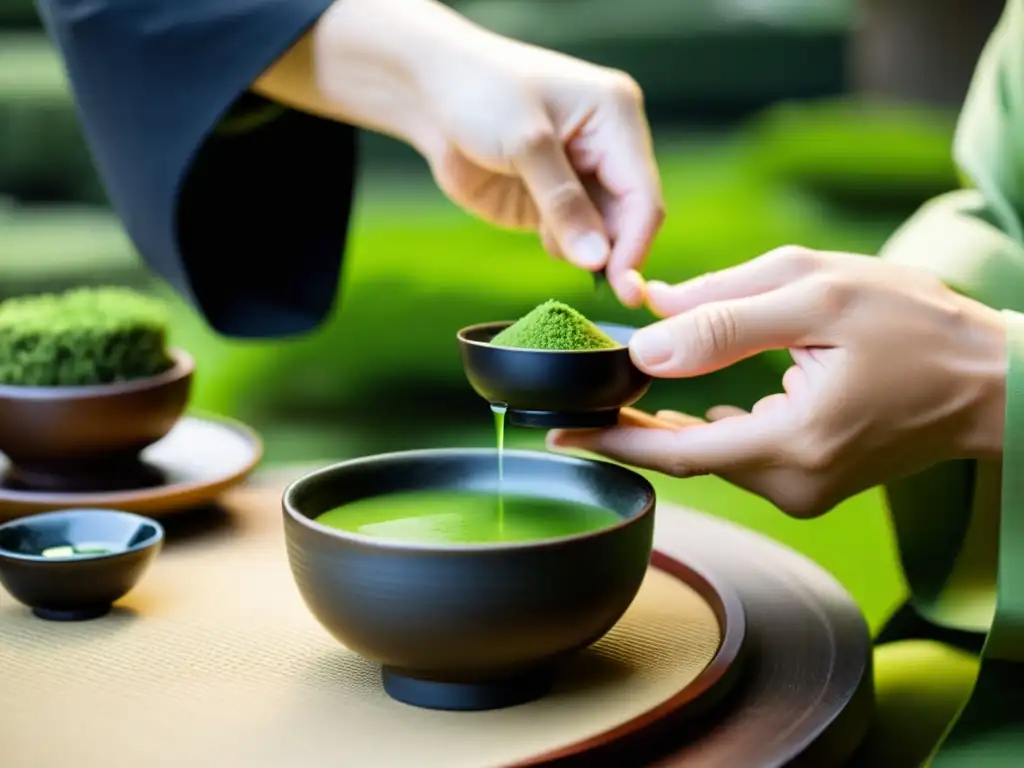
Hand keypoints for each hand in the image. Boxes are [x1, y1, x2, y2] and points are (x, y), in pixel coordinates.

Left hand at [309, 0, 662, 306]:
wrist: (430, 94)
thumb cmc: (479, 95)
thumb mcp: (525, 143)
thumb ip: (563, 203)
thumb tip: (598, 260)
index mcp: (616, 117)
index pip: (642, 195)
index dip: (635, 244)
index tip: (622, 289)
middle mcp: (609, 148)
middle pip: (630, 218)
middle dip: (611, 253)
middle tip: (593, 283)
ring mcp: (583, 176)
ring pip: (603, 234)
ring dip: (582, 249)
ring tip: (545, 228)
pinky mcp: (556, 200)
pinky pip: (573, 238)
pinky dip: (562, 246)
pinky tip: (540, 230)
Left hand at [548, 247, 1007, 517]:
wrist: (994, 380)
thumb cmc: (916, 327)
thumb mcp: (816, 295)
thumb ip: (723, 317)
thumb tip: (646, 334)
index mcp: (793, 443)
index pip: (673, 451)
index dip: (609, 440)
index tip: (558, 431)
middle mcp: (793, 484)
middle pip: (684, 454)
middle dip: (627, 421)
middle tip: (580, 392)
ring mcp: (803, 489)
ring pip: (709, 453)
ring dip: (664, 419)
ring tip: (619, 385)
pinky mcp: (811, 481)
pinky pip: (738, 453)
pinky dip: (704, 424)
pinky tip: (685, 398)